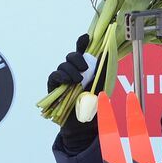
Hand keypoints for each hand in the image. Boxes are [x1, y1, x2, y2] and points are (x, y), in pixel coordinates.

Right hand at [50, 35, 98, 151]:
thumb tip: (107, 53)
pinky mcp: (54, 88)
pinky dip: (60, 76)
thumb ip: (102, 71)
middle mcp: (73, 72)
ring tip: (78, 80)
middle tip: (86, 68)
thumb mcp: (101, 86)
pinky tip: (67, 81)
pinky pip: (54, 76)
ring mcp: (63, 79)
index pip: (82, 52)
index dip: (82, 43)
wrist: (84, 125)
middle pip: (71, 56)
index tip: (86, 37)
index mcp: (85, 69)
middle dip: (78, 58)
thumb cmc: (93, 106)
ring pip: (63, 65)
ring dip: (71, 70)